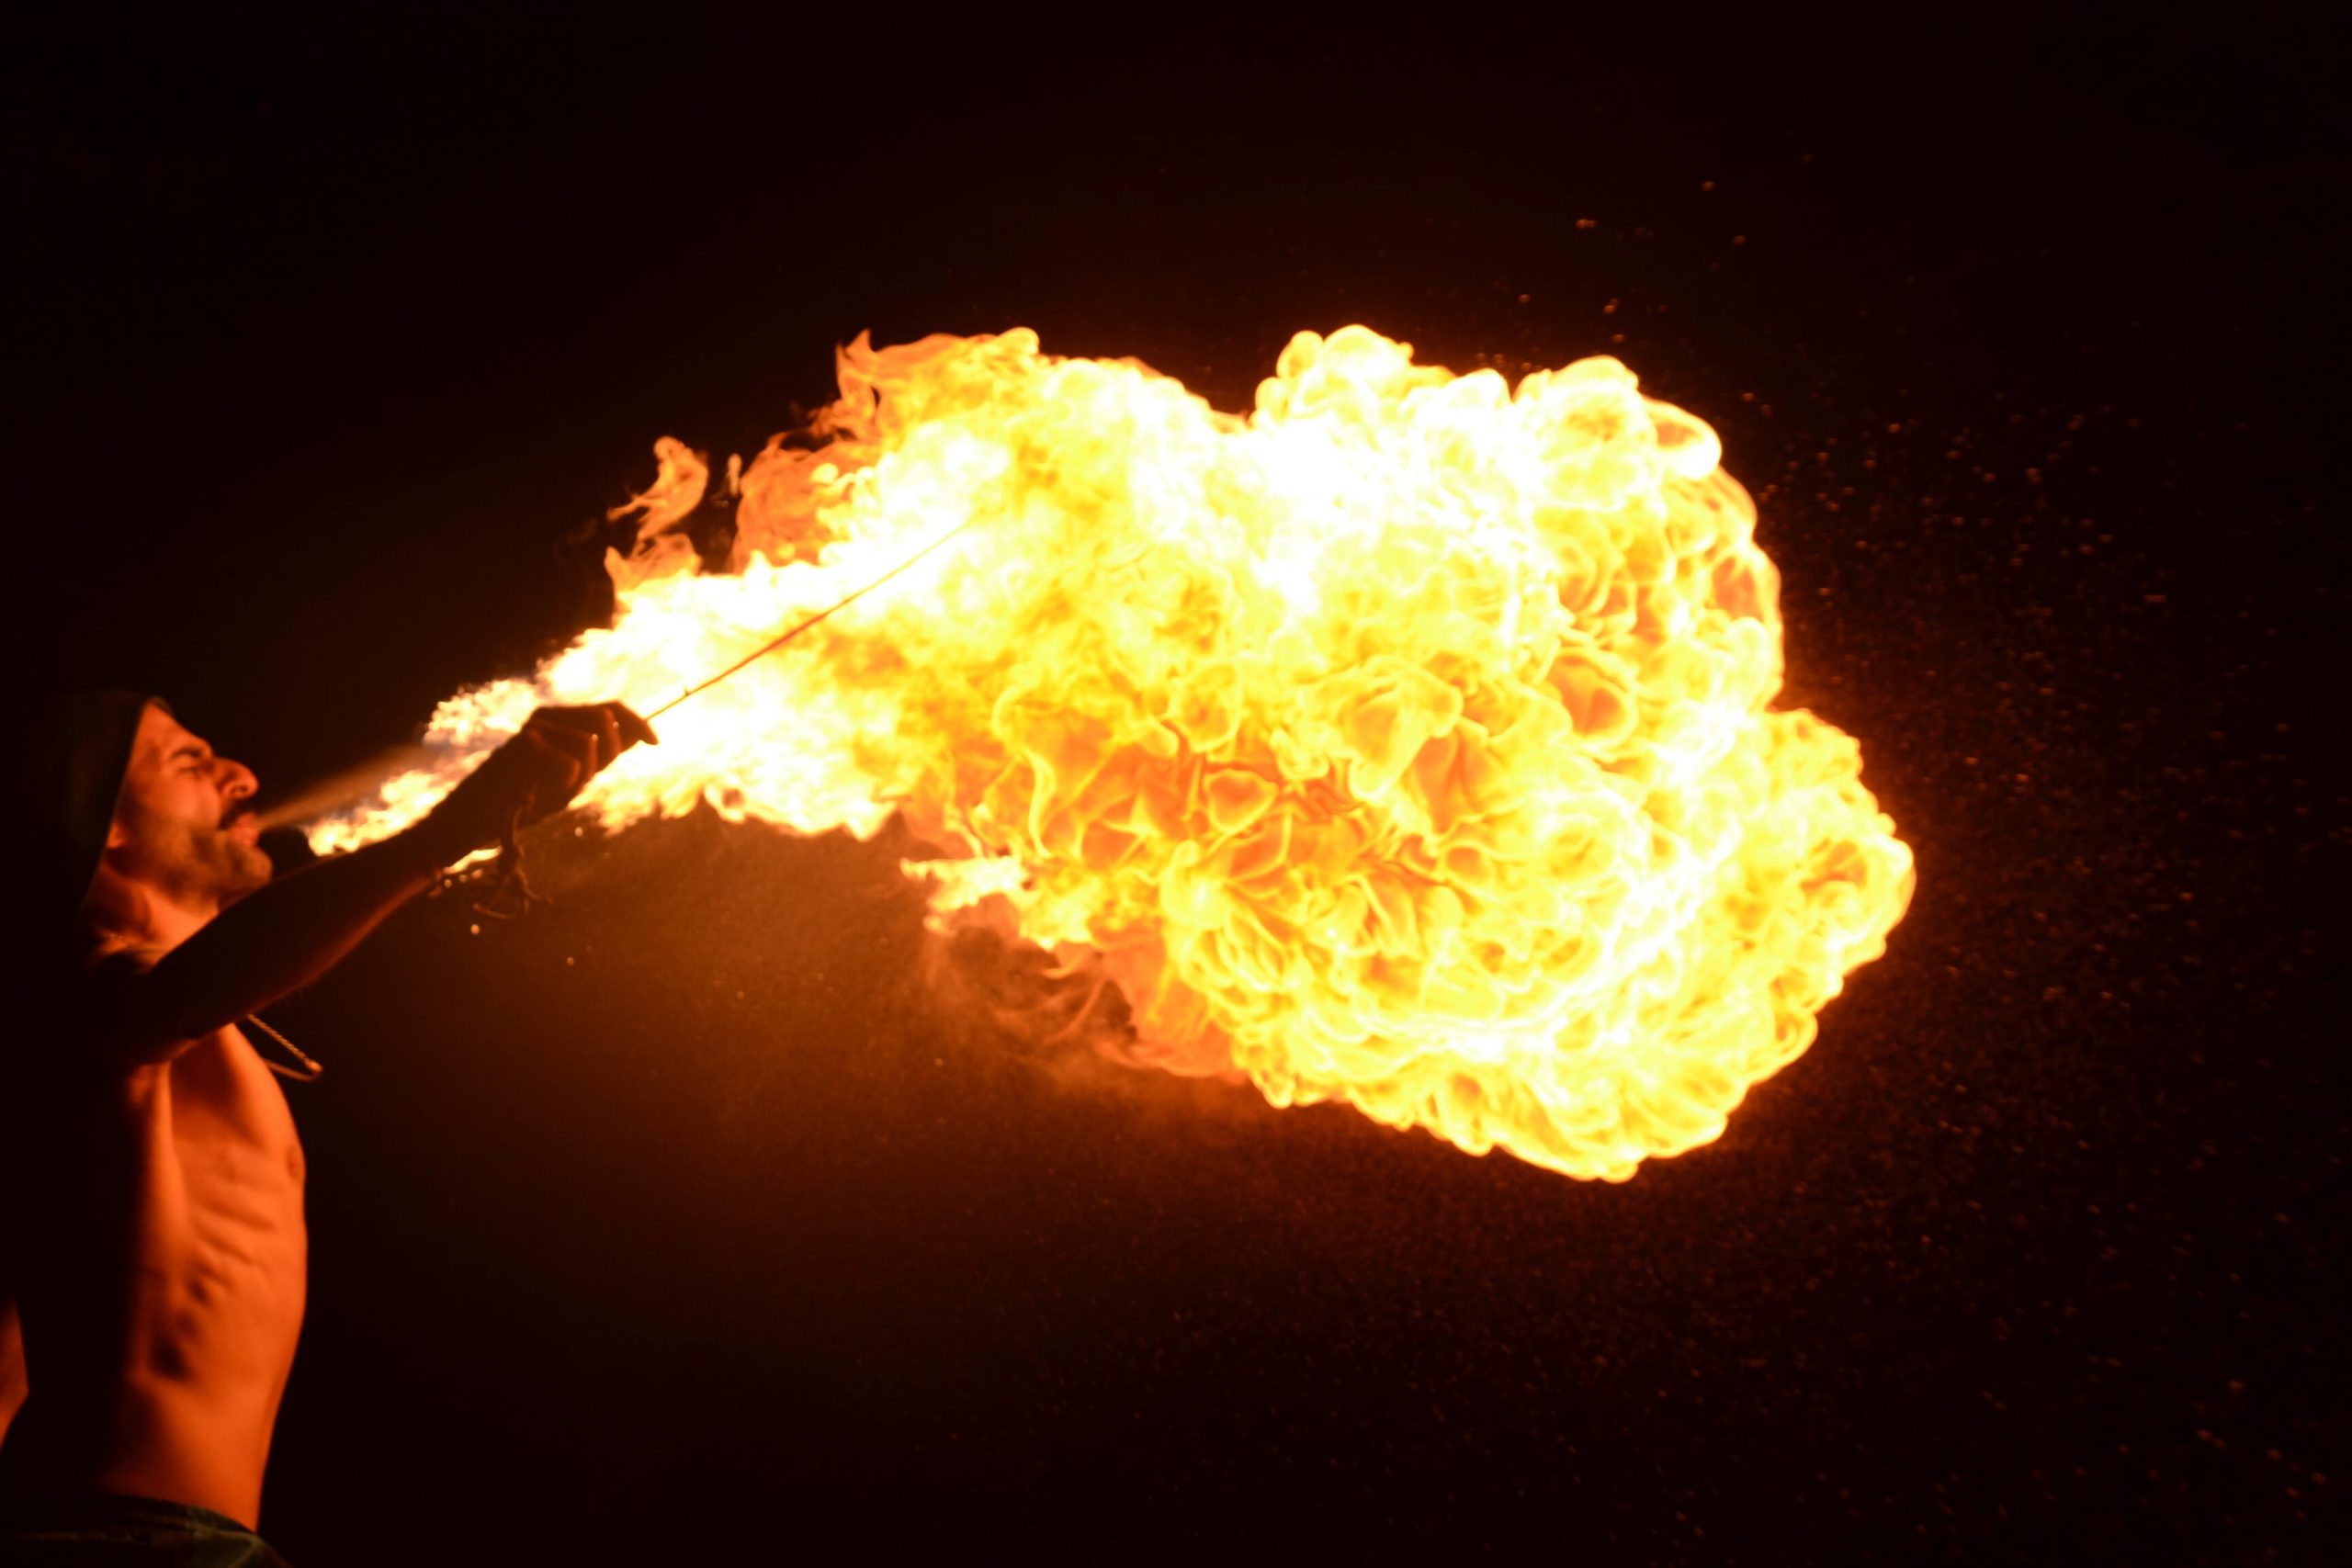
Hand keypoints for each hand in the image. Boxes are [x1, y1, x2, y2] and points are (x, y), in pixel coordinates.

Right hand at [412, 703, 657, 865]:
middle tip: (578, 781)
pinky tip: (536, 793)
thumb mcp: (570, 777)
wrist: (477, 819)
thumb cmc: (524, 799)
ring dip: (579, 779)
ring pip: (590, 746)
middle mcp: (547, 715)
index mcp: (559, 719)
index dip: (638, 722)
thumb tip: (635, 735)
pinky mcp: (524, 744)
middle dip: (607, 755)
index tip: (656, 743)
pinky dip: (562, 787)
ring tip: (549, 790)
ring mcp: (534, 727)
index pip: (610, 708)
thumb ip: (599, 756)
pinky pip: (572, 766)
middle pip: (606, 721)